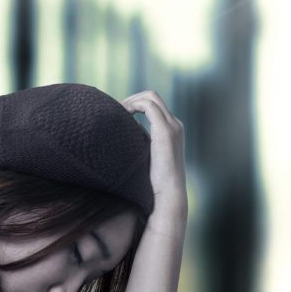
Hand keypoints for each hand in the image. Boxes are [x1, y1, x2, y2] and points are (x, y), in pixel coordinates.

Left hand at [121, 91, 186, 224]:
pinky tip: (123, 114)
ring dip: (131, 100)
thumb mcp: (146, 154)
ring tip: (117, 110)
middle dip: (132, 99)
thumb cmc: (155, 180)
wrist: (168, 194)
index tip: (119, 113)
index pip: (154, 105)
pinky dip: (133, 105)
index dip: (135, 104)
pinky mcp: (166, 131)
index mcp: (172, 129)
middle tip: (115, 109)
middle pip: (152, 97)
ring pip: (151, 97)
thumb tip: (128, 125)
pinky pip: (148, 106)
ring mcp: (172, 126)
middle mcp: (175, 124)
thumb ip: (141, 138)